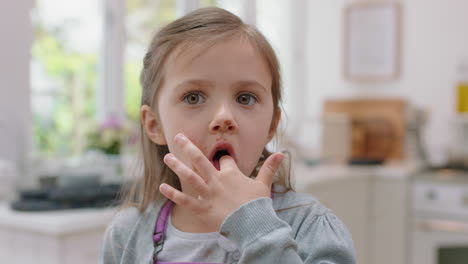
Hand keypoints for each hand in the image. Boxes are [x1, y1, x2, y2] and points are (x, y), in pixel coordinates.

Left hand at [159, 133, 283, 230]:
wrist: (252, 224)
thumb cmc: (257, 204)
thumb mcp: (264, 184)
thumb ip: (270, 168)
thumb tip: (282, 153)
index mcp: (231, 173)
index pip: (224, 160)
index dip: (223, 157)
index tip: (220, 156)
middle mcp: (216, 180)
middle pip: (200, 160)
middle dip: (189, 148)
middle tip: (178, 137)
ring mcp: (207, 194)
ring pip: (189, 176)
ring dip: (177, 166)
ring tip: (167, 156)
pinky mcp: (201, 208)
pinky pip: (184, 200)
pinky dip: (172, 194)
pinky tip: (162, 186)